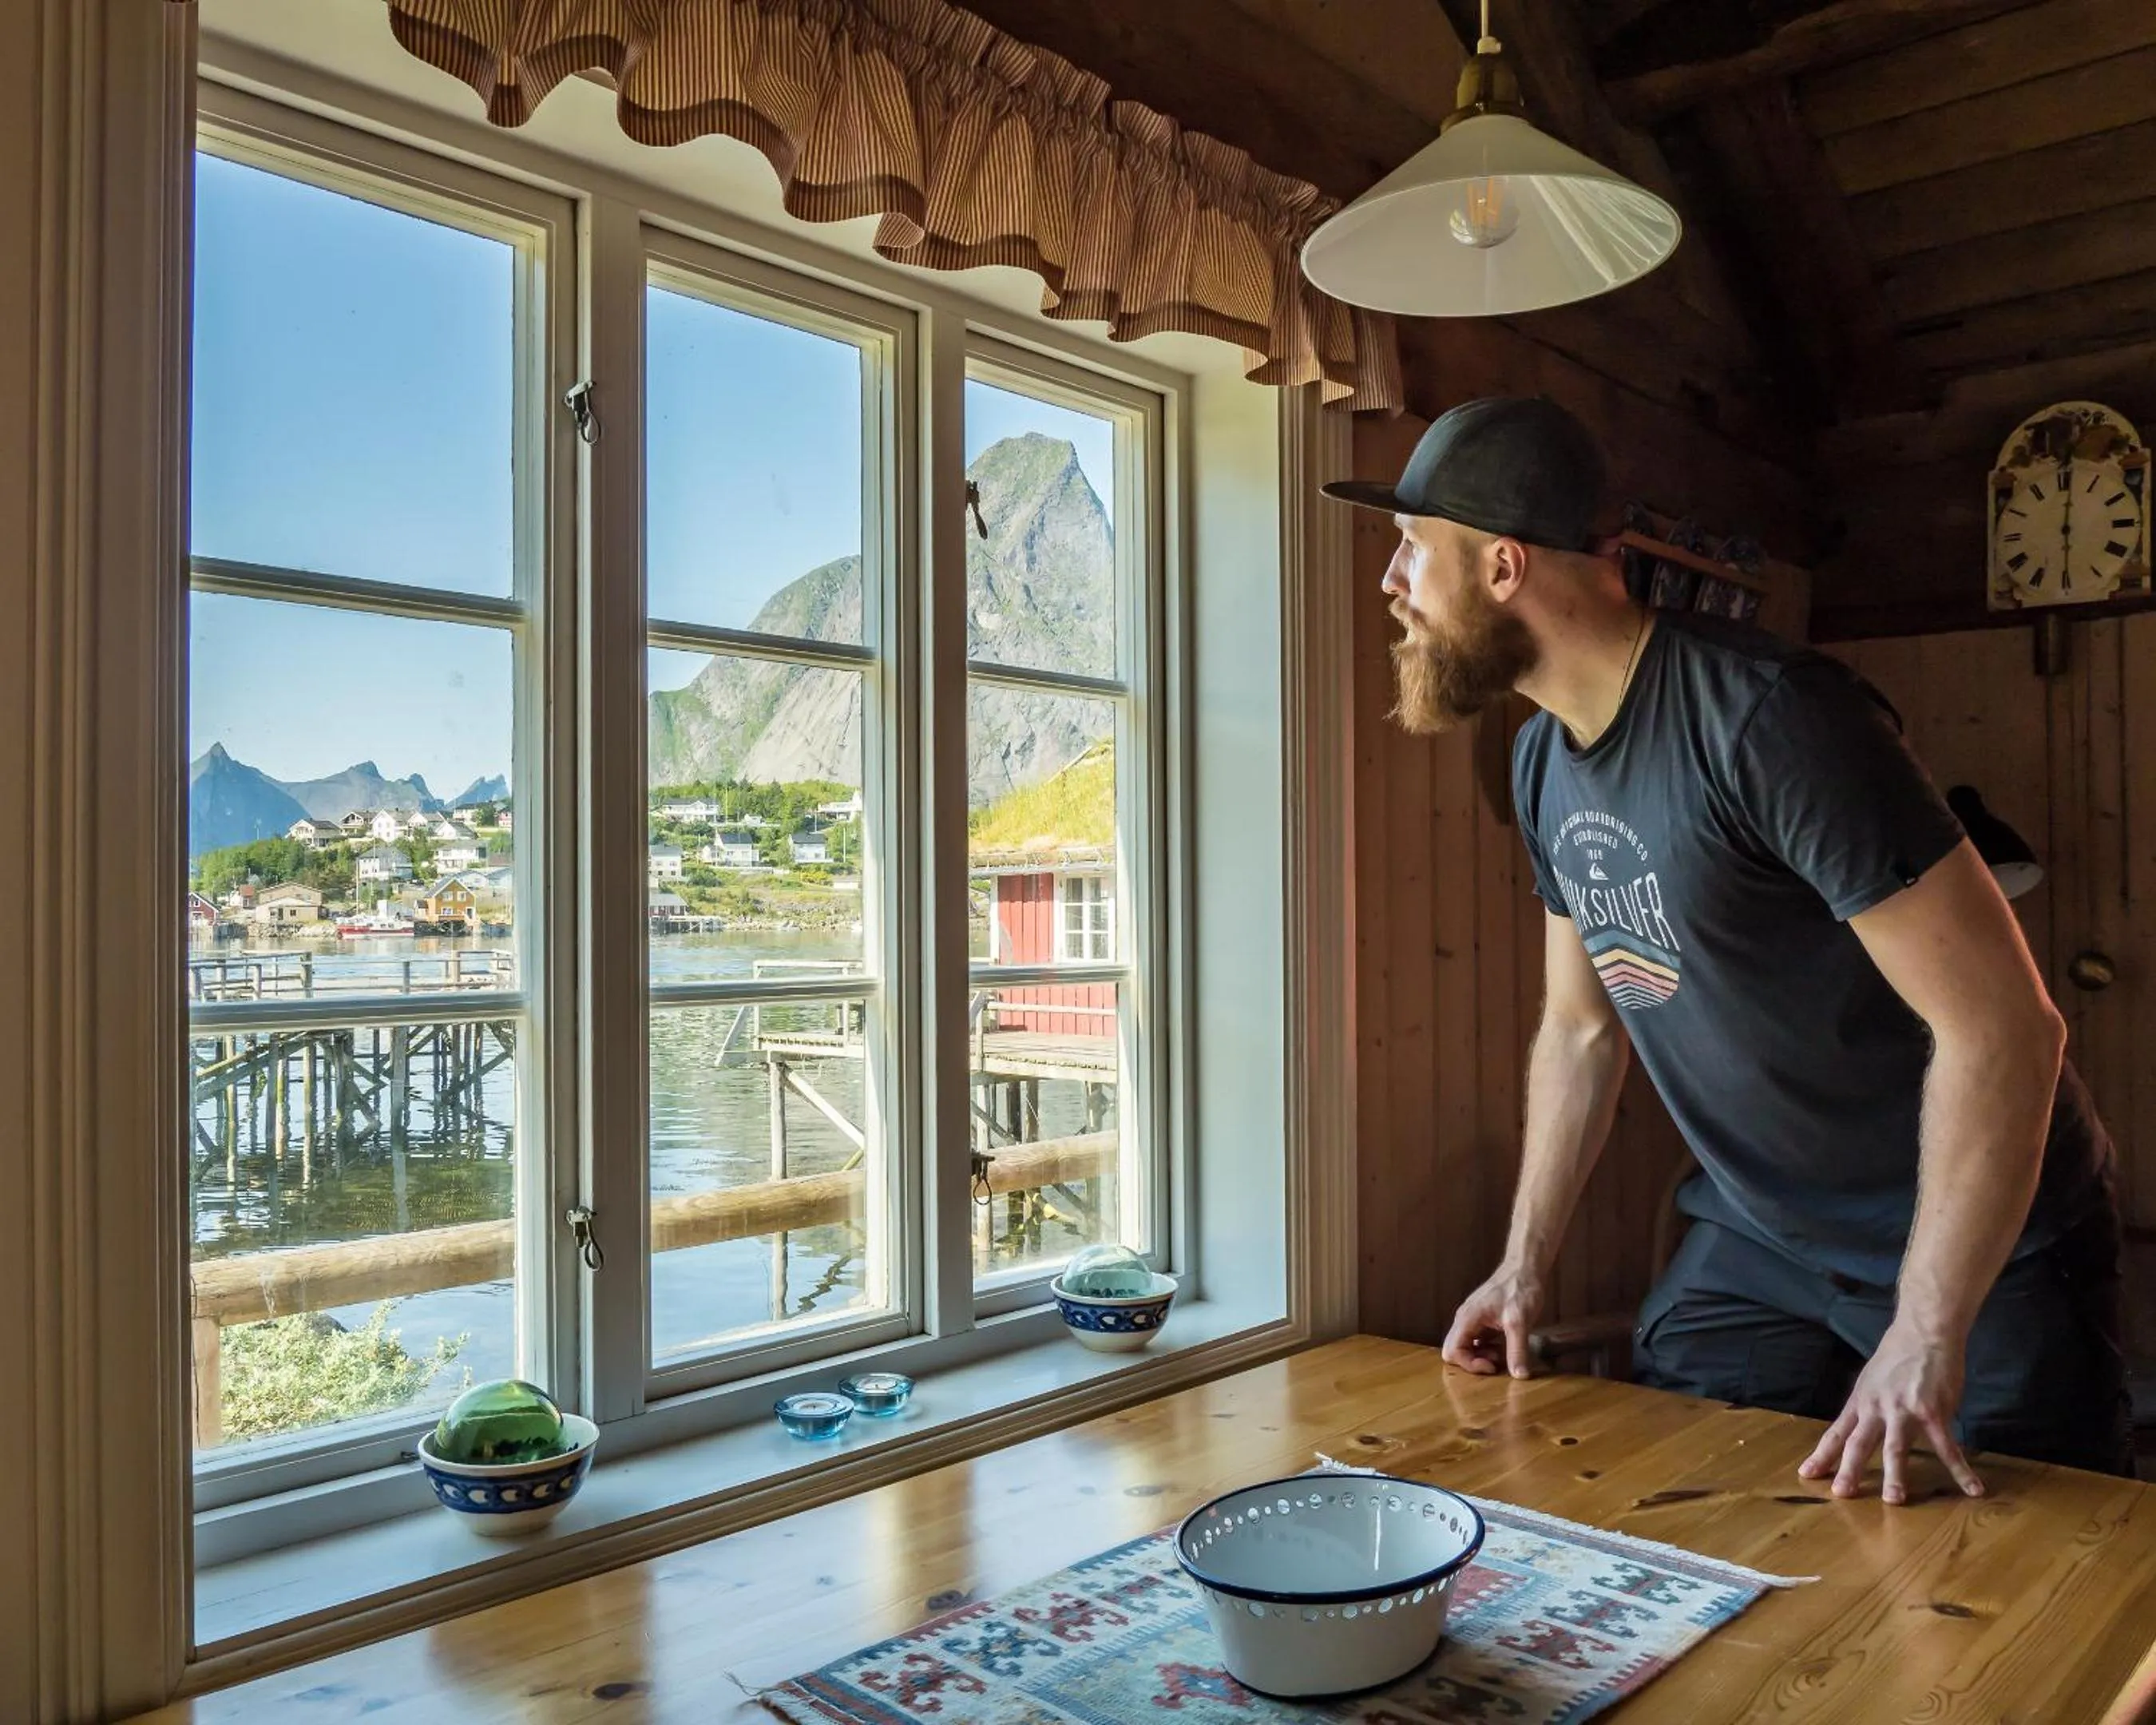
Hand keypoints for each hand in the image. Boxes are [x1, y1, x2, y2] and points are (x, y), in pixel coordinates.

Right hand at [1442, 1264, 1544, 1378]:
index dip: (1470, 1365)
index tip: (1493, 1366)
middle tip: (1496, 1361)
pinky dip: (1487, 1349)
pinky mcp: (1483, 1319)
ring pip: (1465, 1346)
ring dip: (1480, 1356)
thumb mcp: (1520, 1322)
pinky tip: (1504, 1346)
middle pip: (1454, 1350)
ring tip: (1502, 1354)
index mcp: (1467, 1319)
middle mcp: (1465, 1319)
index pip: (1452, 1351)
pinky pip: (1476, 1340)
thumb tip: (1519, 1376)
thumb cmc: (1519, 1288)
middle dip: (1473, 1362)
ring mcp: (1473, 1319)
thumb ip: (1517, 1350)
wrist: (1526, 1268)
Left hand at [1798, 1322, 1984, 1503]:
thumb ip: (1869, 1407)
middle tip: (1840, 1494)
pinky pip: (1948, 1447)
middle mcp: (1877, 1408)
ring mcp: (1905, 1411)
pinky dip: (1960, 1470)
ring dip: (1895, 1476)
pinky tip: (1972, 1488)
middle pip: (1858, 1444)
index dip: (1822, 1455)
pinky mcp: (1934, 1412)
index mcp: (1861, 1402)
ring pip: (1895, 1449)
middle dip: (1849, 1470)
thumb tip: (1865, 1430)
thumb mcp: (1871, 1380)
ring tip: (1894, 1501)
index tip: (1807, 1474)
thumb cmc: (1898, 1356)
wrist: (1923, 1333)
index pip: (1836, 1433)